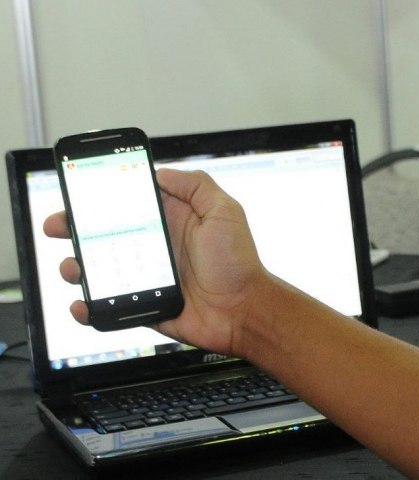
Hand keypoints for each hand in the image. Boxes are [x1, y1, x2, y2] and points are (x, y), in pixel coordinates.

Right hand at [43, 168, 266, 355]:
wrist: (245, 310)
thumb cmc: (238, 263)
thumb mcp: (224, 211)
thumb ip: (196, 186)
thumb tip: (161, 173)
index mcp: (171, 222)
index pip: (128, 204)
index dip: (101, 199)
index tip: (79, 193)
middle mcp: (156, 248)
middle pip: (105, 235)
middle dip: (77, 229)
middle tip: (60, 227)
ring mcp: (148, 278)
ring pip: (101, 270)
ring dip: (78, 267)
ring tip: (74, 267)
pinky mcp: (145, 305)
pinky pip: (110, 306)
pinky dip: (90, 307)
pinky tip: (83, 304)